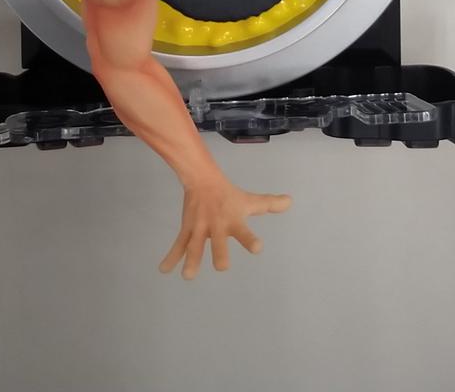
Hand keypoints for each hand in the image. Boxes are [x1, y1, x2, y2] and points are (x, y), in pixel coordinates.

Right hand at [159, 180, 291, 278]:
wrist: (202, 179)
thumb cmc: (229, 194)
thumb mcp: (250, 200)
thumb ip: (269, 204)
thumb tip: (290, 201)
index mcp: (234, 221)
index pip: (244, 231)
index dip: (250, 239)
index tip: (257, 247)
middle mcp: (217, 226)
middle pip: (219, 242)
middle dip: (220, 254)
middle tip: (222, 266)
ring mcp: (200, 229)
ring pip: (195, 246)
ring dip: (191, 260)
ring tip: (188, 275)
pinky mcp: (187, 229)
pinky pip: (178, 245)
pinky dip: (170, 257)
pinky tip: (163, 270)